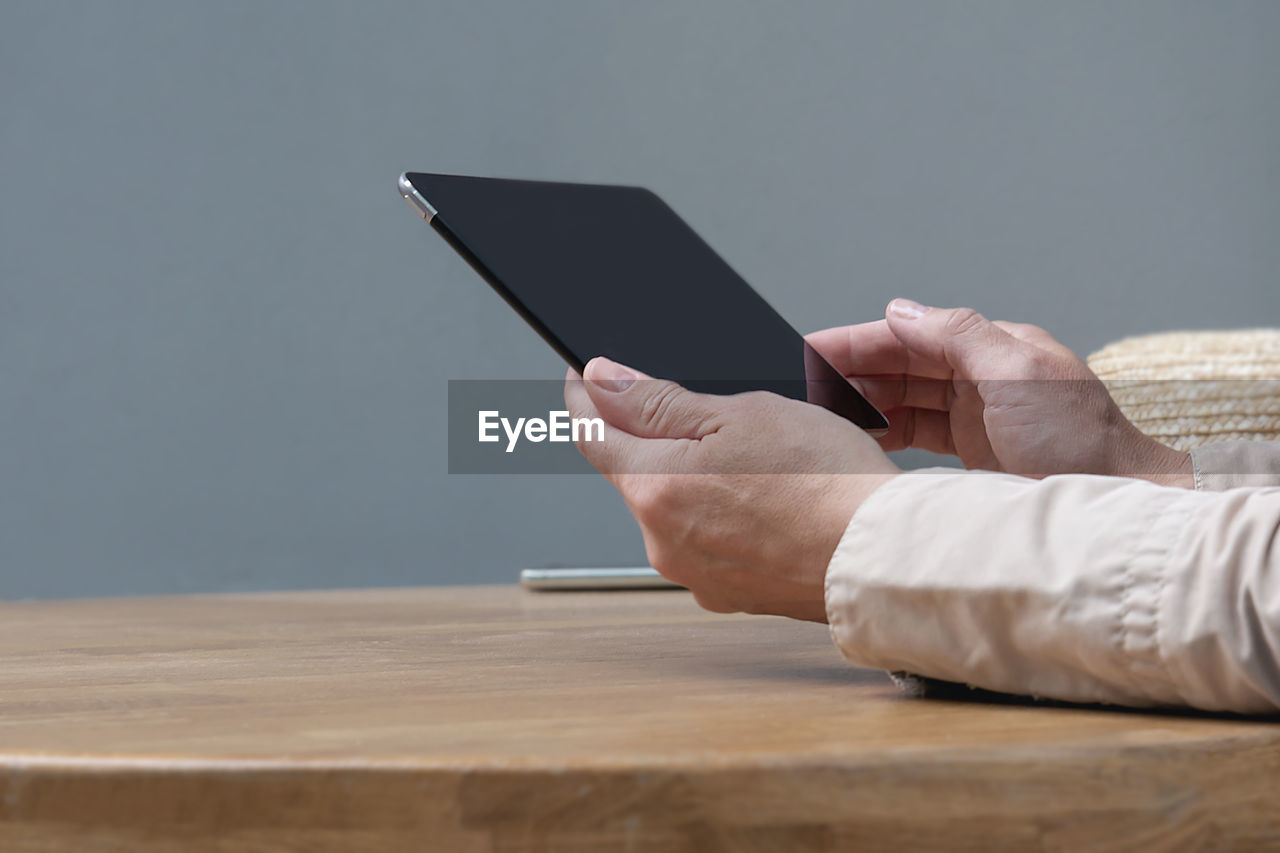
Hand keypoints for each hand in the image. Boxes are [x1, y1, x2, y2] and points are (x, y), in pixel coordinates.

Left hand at [564, 358, 899, 621]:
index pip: (590, 434)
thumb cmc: (826, 481)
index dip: (584, 396)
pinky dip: (724, 516)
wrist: (884, 556)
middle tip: (705, 410)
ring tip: (758, 460)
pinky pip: (709, 542)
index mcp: (655, 490)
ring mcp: (695, 575)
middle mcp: (662, 542)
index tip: (585, 374)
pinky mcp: (730, 594)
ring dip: (694, 480)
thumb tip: (602, 380)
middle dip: (654, 438)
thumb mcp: (740, 413)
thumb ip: (658, 400)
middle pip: (635, 473)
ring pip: (675, 509)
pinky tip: (768, 501)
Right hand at [807, 299, 1192, 485]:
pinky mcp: (974, 453)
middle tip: (802, 387)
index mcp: (994, 349)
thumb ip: (958, 335)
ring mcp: (978, 415)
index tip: (810, 350)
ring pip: (904, 399)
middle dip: (851, 372)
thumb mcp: (1020, 375)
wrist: (1120, 508)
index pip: (911, 335)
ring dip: (862, 403)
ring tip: (819, 414)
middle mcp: (983, 377)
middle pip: (902, 365)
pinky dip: (883, 433)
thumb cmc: (1083, 446)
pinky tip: (857, 438)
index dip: (857, 341)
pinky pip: (916, 433)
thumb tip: (900, 309)